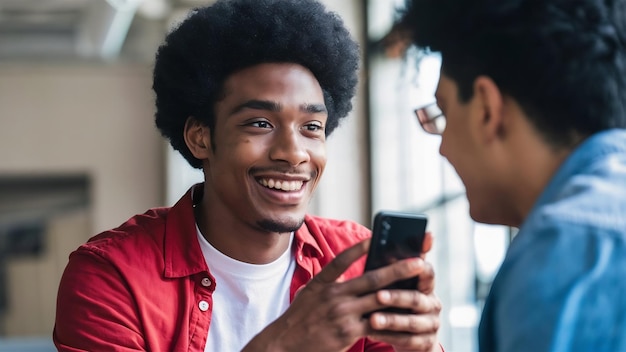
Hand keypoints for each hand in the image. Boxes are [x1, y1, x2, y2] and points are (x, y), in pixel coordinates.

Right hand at [242, 238, 427, 351]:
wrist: (284, 345)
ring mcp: (342, 314)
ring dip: (400, 294)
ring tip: (419, 289)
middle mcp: (333, 296)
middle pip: (372, 279)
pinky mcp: (348, 333)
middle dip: (397, 270)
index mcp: (322, 284)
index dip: (359, 248)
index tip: (374, 237)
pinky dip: (390, 319)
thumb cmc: (298, 320)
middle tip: (418, 262)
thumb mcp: (308, 294)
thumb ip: (327, 282)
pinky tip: (404, 316)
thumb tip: (345, 270)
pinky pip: (375, 324)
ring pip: (378, 301)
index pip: (342, 260)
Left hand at [368, 232, 441, 351]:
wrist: (408, 337)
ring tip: (372, 319)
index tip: (413, 259)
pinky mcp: (426, 342)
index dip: (420, 265)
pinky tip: (372, 333)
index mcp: (426, 285)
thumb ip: (391, 269)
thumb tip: (374, 244)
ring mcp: (431, 324)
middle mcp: (432, 303)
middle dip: (397, 297)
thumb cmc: (397, 304)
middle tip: (378, 295)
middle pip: (416, 298)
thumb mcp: (397, 286)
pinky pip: (408, 340)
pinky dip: (389, 337)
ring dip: (391, 320)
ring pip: (412, 322)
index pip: (427, 272)